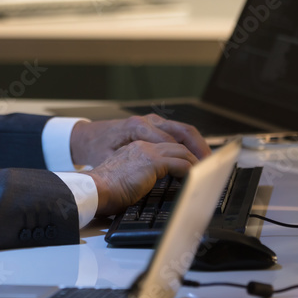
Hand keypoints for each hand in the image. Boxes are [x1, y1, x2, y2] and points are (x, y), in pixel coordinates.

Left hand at [70, 114, 209, 167]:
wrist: (87, 137)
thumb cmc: (98, 149)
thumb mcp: (114, 161)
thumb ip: (136, 166)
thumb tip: (156, 177)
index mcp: (138, 127)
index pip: (171, 142)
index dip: (187, 157)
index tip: (197, 170)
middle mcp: (147, 121)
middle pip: (183, 131)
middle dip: (200, 149)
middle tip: (210, 166)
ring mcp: (152, 120)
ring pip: (183, 129)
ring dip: (198, 145)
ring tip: (208, 162)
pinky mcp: (153, 124)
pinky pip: (177, 131)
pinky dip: (189, 142)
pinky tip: (196, 155)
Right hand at [82, 140, 197, 216]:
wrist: (93, 189)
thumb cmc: (104, 190)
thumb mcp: (125, 177)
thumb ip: (139, 175)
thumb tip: (151, 187)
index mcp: (135, 148)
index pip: (165, 145)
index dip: (181, 152)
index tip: (191, 162)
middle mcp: (143, 145)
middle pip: (177, 143)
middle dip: (194, 153)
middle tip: (205, 165)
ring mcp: (147, 151)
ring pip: (182, 151)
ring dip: (196, 162)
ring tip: (204, 173)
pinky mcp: (152, 162)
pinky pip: (181, 163)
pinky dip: (192, 171)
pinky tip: (195, 179)